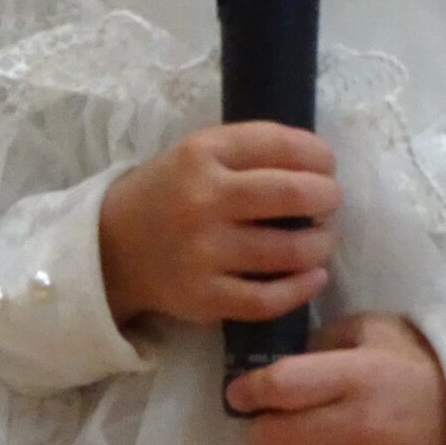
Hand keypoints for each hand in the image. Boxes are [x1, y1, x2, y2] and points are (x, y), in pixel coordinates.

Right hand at [97, 123, 338, 327]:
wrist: (115, 246)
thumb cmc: (172, 192)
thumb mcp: (200, 152)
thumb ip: (252, 149)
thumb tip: (320, 162)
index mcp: (203, 153)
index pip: (281, 145)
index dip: (319, 156)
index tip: (327, 165)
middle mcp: (203, 199)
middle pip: (292, 195)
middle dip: (327, 197)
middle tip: (330, 202)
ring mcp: (203, 253)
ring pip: (289, 250)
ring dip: (321, 243)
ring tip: (321, 238)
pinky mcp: (205, 298)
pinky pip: (269, 298)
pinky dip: (302, 288)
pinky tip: (314, 276)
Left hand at [227, 314, 445, 444]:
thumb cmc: (416, 361)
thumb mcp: (372, 330)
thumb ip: (326, 341)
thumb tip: (284, 368)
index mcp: (357, 375)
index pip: (283, 385)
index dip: (249, 391)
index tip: (238, 395)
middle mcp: (364, 425)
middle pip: (283, 438)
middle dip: (259, 434)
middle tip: (262, 428)